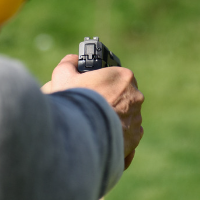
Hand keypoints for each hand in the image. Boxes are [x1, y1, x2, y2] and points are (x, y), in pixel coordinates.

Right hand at [42, 54, 143, 169]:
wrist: (80, 134)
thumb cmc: (75, 101)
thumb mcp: (63, 75)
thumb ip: (69, 64)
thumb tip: (73, 60)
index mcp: (123, 77)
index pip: (116, 75)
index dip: (103, 81)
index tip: (93, 87)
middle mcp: (135, 97)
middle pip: (122, 96)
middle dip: (109, 100)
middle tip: (90, 106)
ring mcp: (136, 119)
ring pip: (125, 116)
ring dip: (113, 118)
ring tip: (93, 123)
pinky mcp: (133, 139)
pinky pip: (126, 136)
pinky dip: (117, 136)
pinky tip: (102, 136)